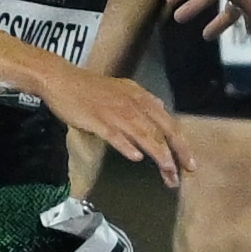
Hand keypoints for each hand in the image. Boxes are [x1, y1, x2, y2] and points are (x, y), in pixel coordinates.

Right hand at [31, 67, 193, 186]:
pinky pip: (114, 134)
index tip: (189, 162)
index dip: (181, 143)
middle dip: (175, 152)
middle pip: (160, 130)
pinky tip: (136, 157)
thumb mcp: (123, 90)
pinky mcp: (96, 120)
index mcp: (140, 98)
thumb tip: (160, 110)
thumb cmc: (90, 88)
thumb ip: (142, 102)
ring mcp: (115, 112)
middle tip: (184, 172)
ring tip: (168, 171)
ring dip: (157, 154)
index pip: (168, 122)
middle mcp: (132, 104)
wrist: (62, 79)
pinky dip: (126, 145)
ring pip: (142, 134)